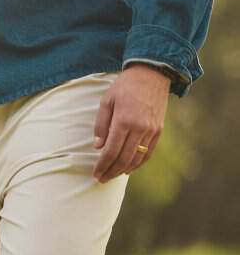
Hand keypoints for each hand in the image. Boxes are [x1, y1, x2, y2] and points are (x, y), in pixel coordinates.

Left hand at [93, 64, 170, 181]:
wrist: (150, 76)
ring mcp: (151, 131)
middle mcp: (140, 128)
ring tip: (112, 175)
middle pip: (124, 158)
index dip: (102, 165)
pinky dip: (138, 163)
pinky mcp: (159, 131)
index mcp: (124, 121)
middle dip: (111, 171)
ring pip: (137, 158)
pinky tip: (129, 168)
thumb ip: (101, 125)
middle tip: (101, 179)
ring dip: (124, 170)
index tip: (95, 173)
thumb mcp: (106, 101)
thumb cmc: (123, 87)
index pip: (111, 151)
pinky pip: (148, 153)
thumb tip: (98, 147)